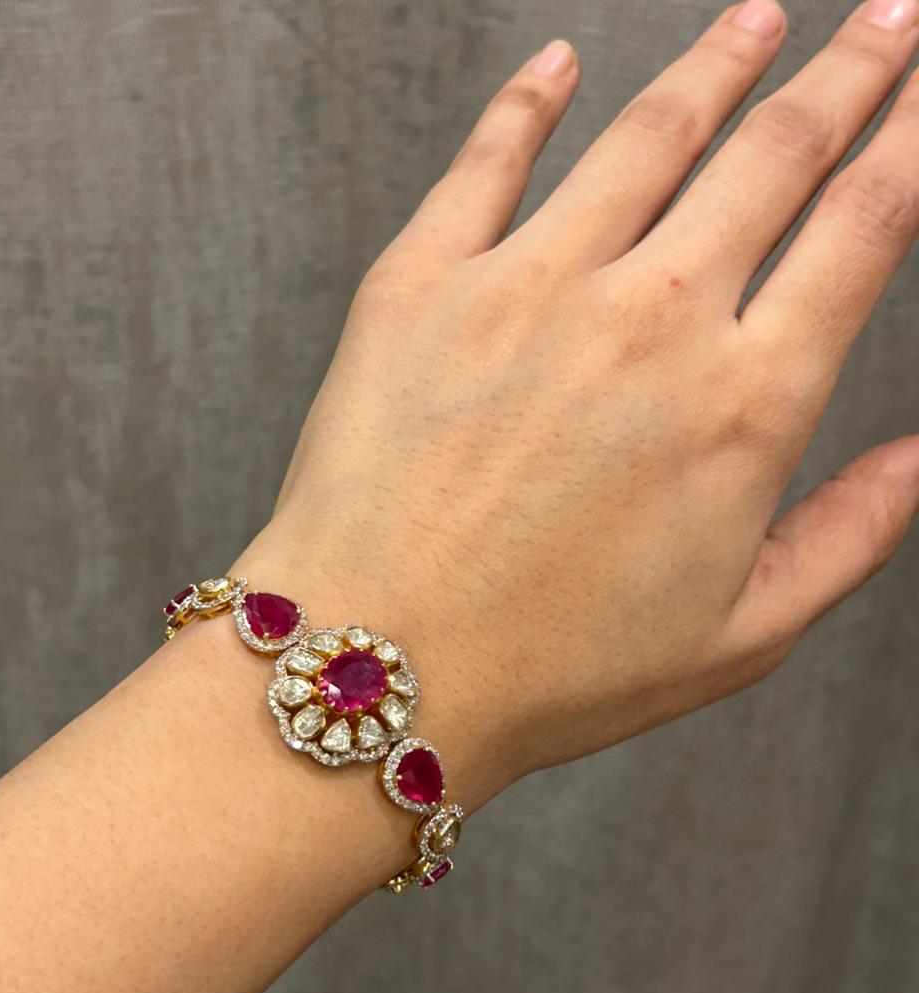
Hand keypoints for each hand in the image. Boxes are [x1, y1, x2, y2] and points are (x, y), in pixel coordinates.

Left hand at [236, 0, 918, 809]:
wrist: (384, 666)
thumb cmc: (554, 670)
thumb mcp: (740, 634)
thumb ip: (848, 536)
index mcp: (743, 402)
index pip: (863, 225)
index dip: (911, 136)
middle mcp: (651, 319)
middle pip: (774, 153)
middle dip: (844, 72)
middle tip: (884, 14)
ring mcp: (531, 287)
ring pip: (647, 135)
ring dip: (715, 65)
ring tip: (756, 19)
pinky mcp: (424, 284)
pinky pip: (488, 160)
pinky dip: (528, 101)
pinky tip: (558, 65)